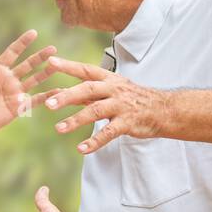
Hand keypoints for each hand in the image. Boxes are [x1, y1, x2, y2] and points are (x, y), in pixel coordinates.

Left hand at [0, 29, 56, 139]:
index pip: (12, 53)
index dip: (22, 43)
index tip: (34, 32)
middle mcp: (8, 79)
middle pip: (28, 64)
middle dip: (40, 56)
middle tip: (53, 48)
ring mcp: (15, 92)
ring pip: (35, 79)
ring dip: (46, 73)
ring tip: (58, 65)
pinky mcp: (19, 106)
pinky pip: (36, 99)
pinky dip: (48, 96)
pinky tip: (59, 91)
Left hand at [39, 56, 171, 153]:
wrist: (163, 109)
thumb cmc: (132, 99)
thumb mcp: (110, 91)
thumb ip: (86, 93)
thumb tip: (59, 92)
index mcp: (108, 79)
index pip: (86, 70)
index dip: (68, 66)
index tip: (50, 62)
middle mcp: (113, 90)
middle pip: (88, 90)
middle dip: (67, 96)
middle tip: (48, 104)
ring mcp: (120, 106)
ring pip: (95, 111)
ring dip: (76, 120)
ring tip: (59, 128)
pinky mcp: (127, 123)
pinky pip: (108, 133)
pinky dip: (94, 142)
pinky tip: (81, 149)